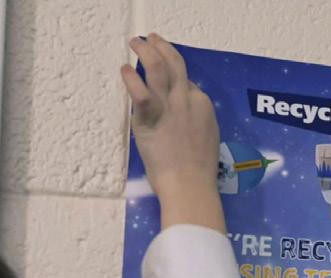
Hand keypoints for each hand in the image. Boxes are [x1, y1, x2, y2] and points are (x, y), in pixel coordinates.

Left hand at [120, 34, 224, 232]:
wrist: (190, 185)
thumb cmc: (199, 171)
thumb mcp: (206, 139)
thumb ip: (195, 122)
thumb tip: (182, 117)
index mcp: (204, 106)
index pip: (186, 80)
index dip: (174, 72)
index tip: (165, 69)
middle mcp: (188, 99)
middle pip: (175, 64)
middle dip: (162, 47)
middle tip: (151, 39)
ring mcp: (171, 106)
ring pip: (158, 67)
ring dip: (146, 50)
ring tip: (136, 43)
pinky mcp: (152, 116)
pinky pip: (140, 90)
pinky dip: (131, 77)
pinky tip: (125, 69)